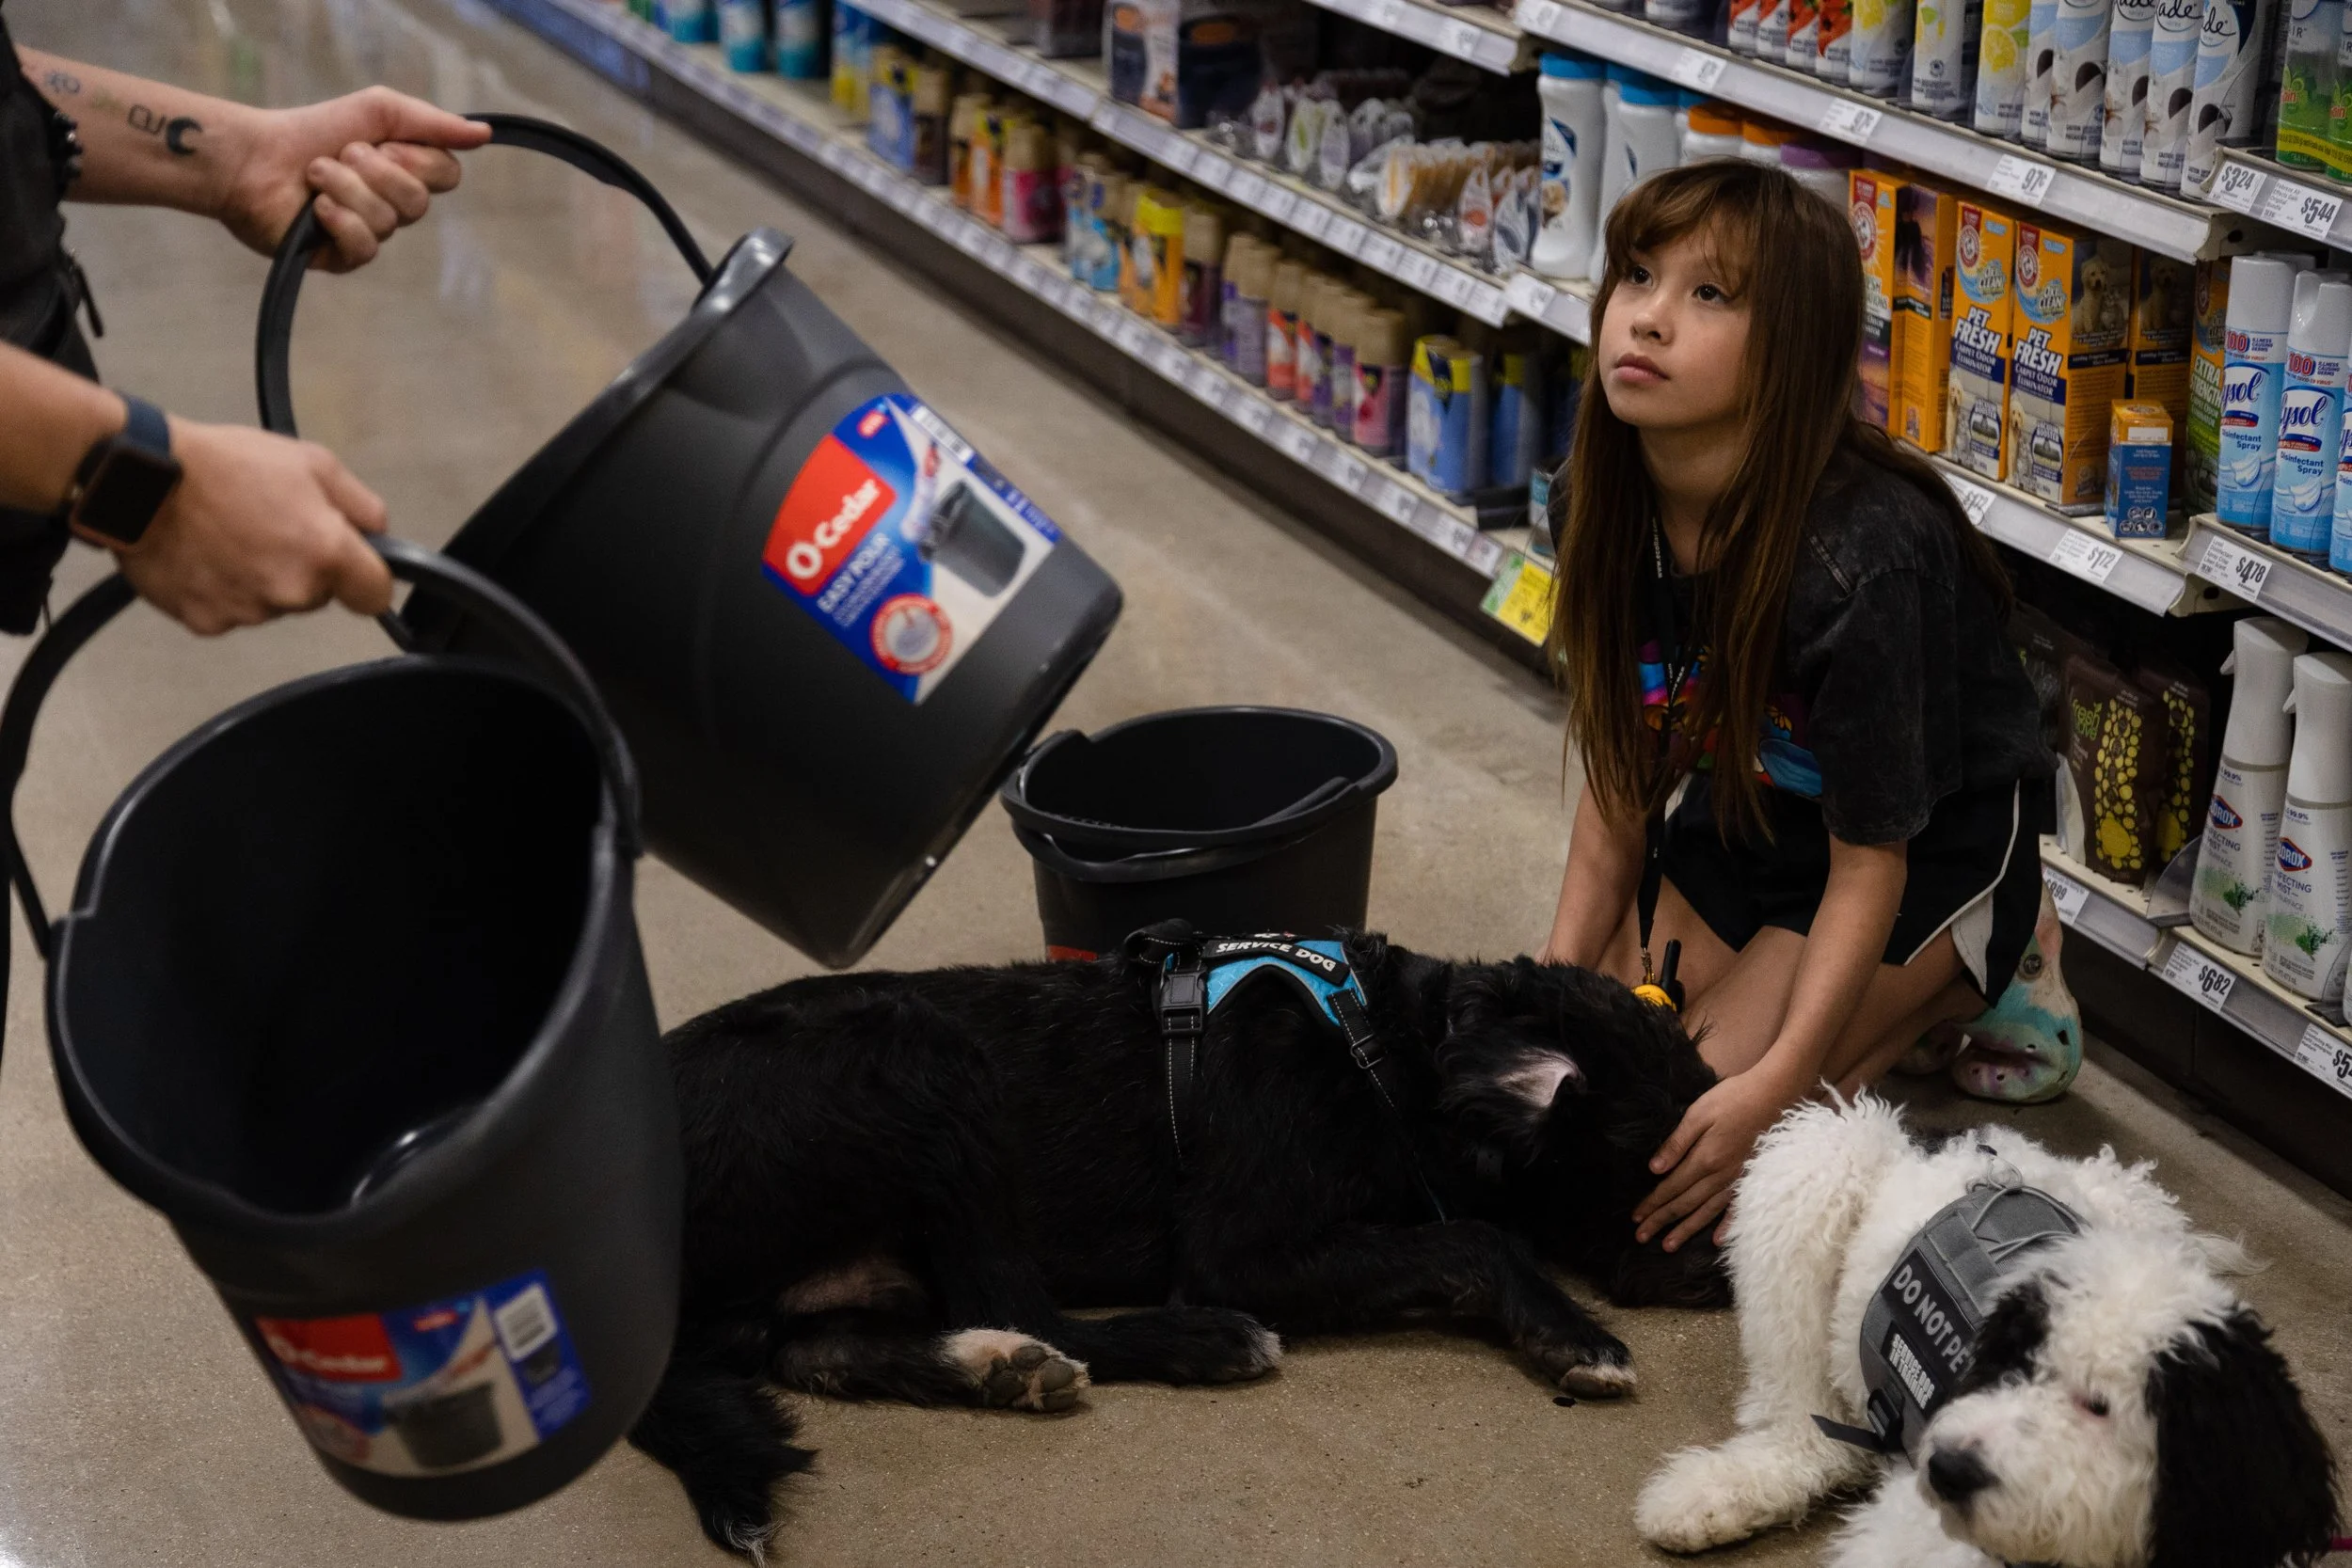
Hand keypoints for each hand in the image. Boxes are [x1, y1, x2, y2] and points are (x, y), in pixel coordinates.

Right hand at [112, 419, 393, 633]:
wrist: (140, 481)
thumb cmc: (224, 464)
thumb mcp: (311, 462)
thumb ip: (359, 504)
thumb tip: (377, 532)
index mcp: (326, 554)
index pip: (374, 594)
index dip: (366, 578)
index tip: (351, 565)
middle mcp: (292, 592)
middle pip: (317, 595)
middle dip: (303, 568)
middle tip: (268, 527)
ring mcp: (247, 612)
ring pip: (271, 603)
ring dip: (259, 579)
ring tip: (228, 535)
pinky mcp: (205, 622)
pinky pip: (228, 611)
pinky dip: (220, 590)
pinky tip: (202, 556)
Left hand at [216, 87, 489, 270]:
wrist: (252, 156)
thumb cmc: (311, 131)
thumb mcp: (377, 110)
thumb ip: (431, 122)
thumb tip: (484, 133)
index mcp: (407, 172)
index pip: (448, 175)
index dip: (418, 159)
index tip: (383, 143)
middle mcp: (393, 206)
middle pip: (419, 202)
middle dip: (377, 171)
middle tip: (343, 153)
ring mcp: (370, 234)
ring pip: (388, 222)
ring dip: (346, 188)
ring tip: (314, 174)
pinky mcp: (344, 258)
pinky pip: (365, 247)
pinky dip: (340, 220)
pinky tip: (316, 210)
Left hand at [1632, 1067, 1798, 1252]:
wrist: (1775, 1095)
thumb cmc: (1733, 1098)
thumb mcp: (1698, 1113)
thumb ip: (1677, 1143)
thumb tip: (1654, 1169)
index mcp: (1704, 1159)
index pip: (1671, 1187)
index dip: (1652, 1204)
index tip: (1636, 1218)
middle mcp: (1720, 1175)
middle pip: (1685, 1204)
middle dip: (1661, 1221)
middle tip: (1641, 1238)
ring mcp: (1738, 1180)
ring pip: (1707, 1212)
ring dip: (1686, 1230)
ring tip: (1669, 1246)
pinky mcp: (1752, 1178)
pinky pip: (1737, 1208)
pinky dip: (1726, 1226)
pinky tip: (1715, 1240)